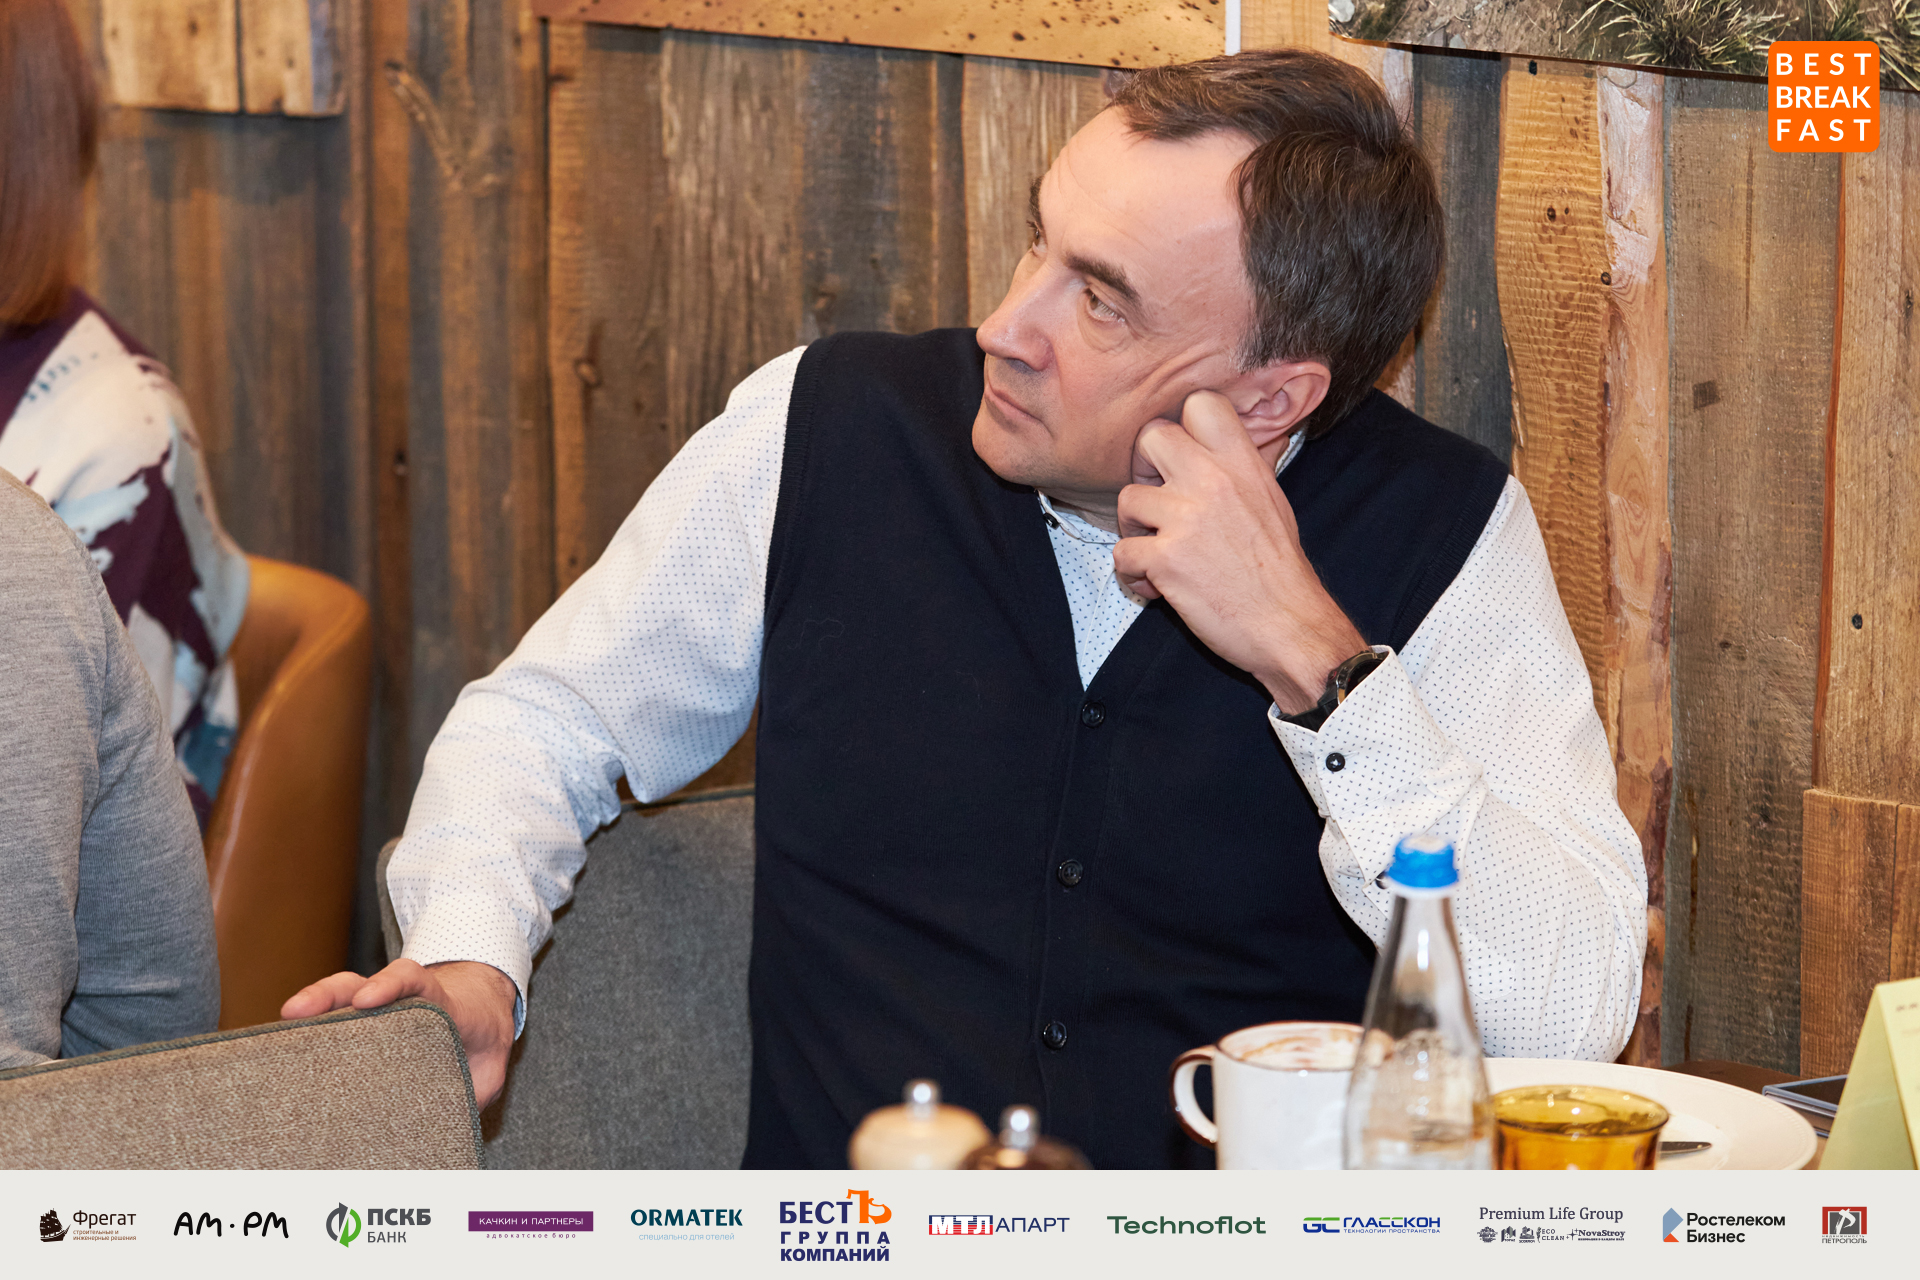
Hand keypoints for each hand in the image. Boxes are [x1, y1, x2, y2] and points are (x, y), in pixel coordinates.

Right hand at [282, 958, 517, 1107]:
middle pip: (361, 985)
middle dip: (328, 996)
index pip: (412, 980)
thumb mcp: (490, 1065)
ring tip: (284, 1020)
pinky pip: (334, 1018)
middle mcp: (399, 999)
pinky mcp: (362, 1025)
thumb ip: (476, 1089)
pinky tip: (286, 1040)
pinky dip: (312, 1025)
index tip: (366, 999)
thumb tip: (453, 1121)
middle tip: (296, 1011)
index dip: (390, 984)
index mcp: (437, 1003)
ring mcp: (376, 1009)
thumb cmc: (480, 1043)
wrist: (482, 1014)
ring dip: (312, 1007)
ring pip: (340, 997)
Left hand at [1113, 390, 1366, 714]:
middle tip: (1157, 503)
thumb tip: (1267, 430)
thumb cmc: (1279, 569)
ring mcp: (1186, 519)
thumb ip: (1249, 464)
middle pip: (1149, 437)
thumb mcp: (1273, 500)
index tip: (1182, 461)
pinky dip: (1132, 575)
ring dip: (1134, 530)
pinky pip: (1121, 553)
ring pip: (1127, 499)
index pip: (1199, 404)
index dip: (1181, 427)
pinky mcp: (1166, 560)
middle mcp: (1213, 481)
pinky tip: (1156, 586)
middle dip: (1144, 471)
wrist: (1289, 625)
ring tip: (1160, 554)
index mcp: (1242, 463)